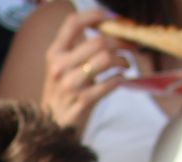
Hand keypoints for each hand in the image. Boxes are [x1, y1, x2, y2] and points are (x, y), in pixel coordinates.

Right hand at [37, 8, 127, 129]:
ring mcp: (69, 86)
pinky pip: (111, 83)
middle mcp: (59, 67)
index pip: (73, 23)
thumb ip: (77, 46)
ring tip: (124, 64)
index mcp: (54, 53)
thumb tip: (107, 25)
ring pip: (106, 59)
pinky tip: (119, 79)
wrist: (52, 126)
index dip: (95, 15)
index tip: (111, 18)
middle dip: (120, 42)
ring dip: (122, 60)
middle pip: (98, 41)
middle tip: (129, 45)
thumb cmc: (64, 92)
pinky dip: (120, 79)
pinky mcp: (82, 102)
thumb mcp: (62, 66)